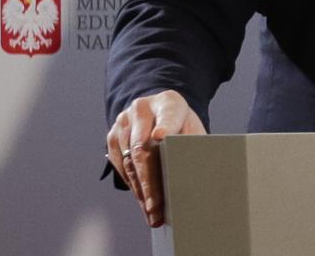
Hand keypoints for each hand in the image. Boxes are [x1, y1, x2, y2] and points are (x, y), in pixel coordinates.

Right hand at [106, 89, 207, 227]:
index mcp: (169, 103)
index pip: (168, 115)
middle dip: (149, 182)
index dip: (166, 126)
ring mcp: (123, 121)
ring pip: (128, 160)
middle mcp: (142, 109)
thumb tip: (202, 177)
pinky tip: (141, 200)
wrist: (158, 110)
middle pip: (143, 147)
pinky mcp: (112, 135)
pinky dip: (132, 185)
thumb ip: (194, 145)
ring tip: (151, 212)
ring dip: (140, 189)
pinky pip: (119, 165)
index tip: (161, 136)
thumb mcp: (192, 128)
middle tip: (156, 207)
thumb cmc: (181, 124)